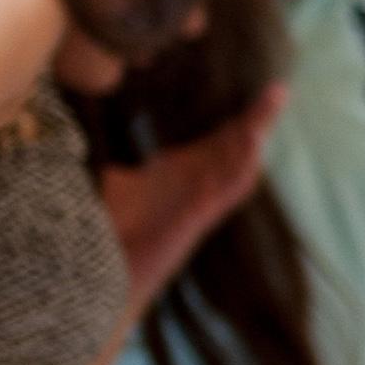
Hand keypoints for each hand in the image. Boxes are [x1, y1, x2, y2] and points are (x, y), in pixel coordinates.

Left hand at [100, 88, 284, 303]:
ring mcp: (202, 202)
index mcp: (182, 174)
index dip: (238, 116)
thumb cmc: (112, 234)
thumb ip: (116, 167)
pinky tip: (251, 142)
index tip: (259, 89)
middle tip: (278, 89)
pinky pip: (227, 189)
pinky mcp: (198, 217)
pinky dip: (241, 165)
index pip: (219, 138)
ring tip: (271, 106)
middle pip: (236, 146)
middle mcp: (198, 185)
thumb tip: (86, 138)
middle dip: (258, 119)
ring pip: (238, 164)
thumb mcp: (113, 186)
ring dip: (255, 136)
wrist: (109, 275)